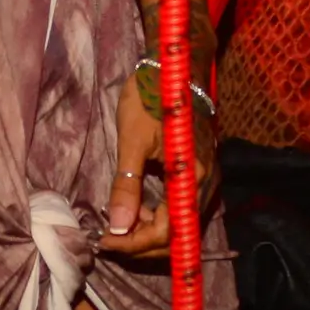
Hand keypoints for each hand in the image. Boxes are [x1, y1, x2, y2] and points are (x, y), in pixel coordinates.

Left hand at [99, 72, 218, 261]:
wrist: (172, 65)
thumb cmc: (149, 97)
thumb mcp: (131, 140)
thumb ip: (126, 185)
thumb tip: (117, 227)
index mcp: (191, 176)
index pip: (167, 231)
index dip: (135, 243)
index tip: (104, 241)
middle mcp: (205, 183)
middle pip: (177, 235)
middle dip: (141, 244)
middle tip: (107, 240)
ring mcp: (205, 179)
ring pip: (179, 225)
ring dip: (149, 233)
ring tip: (117, 227)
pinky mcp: (198, 173)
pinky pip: (180, 209)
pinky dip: (158, 217)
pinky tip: (137, 210)